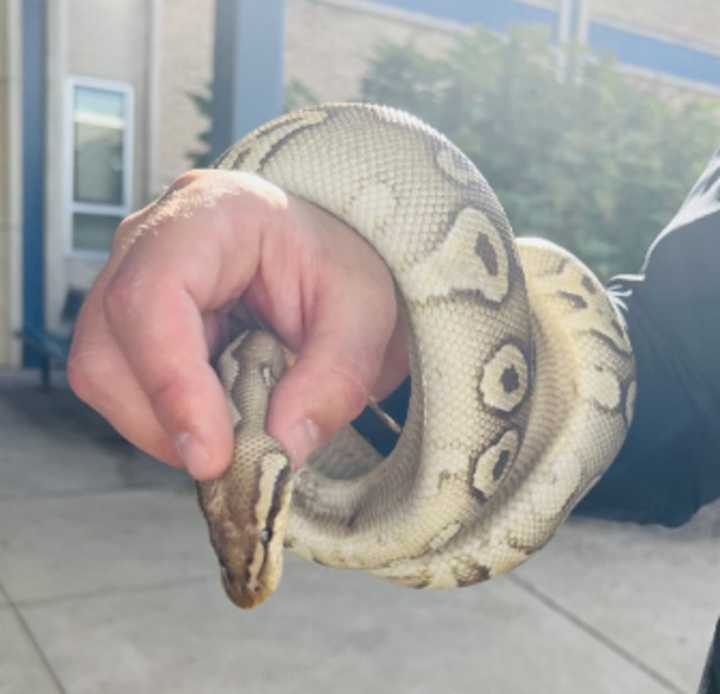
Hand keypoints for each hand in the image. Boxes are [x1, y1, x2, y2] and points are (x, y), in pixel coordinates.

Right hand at [68, 170, 407, 479]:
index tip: (211, 454)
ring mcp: (129, 278)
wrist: (317, 260)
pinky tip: (214, 416)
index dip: (171, 383)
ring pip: (103, 374)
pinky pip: (121, 387)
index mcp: (214, 212)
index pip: (155, 294)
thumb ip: (334, 380)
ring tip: (231, 433)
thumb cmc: (335, 270)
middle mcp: (151, 240)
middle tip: (233, 458)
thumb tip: (280, 449)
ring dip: (164, 428)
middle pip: (109, 345)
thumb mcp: (364, 316)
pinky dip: (165, 422)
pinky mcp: (129, 322)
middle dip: (167, 420)